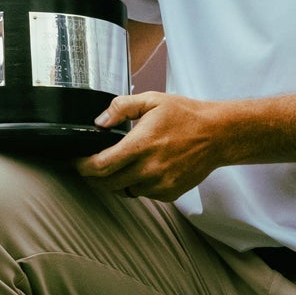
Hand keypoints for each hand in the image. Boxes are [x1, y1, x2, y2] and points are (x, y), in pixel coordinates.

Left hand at [76, 92, 228, 201]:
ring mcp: (159, 184)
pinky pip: (142, 194)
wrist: (218, 135)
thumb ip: (121, 107)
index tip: (77, 162)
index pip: (100, 166)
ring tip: (118, 166)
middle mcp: (149, 169)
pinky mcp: (169, 193)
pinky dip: (136, 185)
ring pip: (124, 190)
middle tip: (91, 165)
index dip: (83, 167)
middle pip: (107, 183)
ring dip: (115, 181)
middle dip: (94, 176)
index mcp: (141, 145)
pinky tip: (141, 170)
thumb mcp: (152, 100)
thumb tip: (99, 121)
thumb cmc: (186, 116)